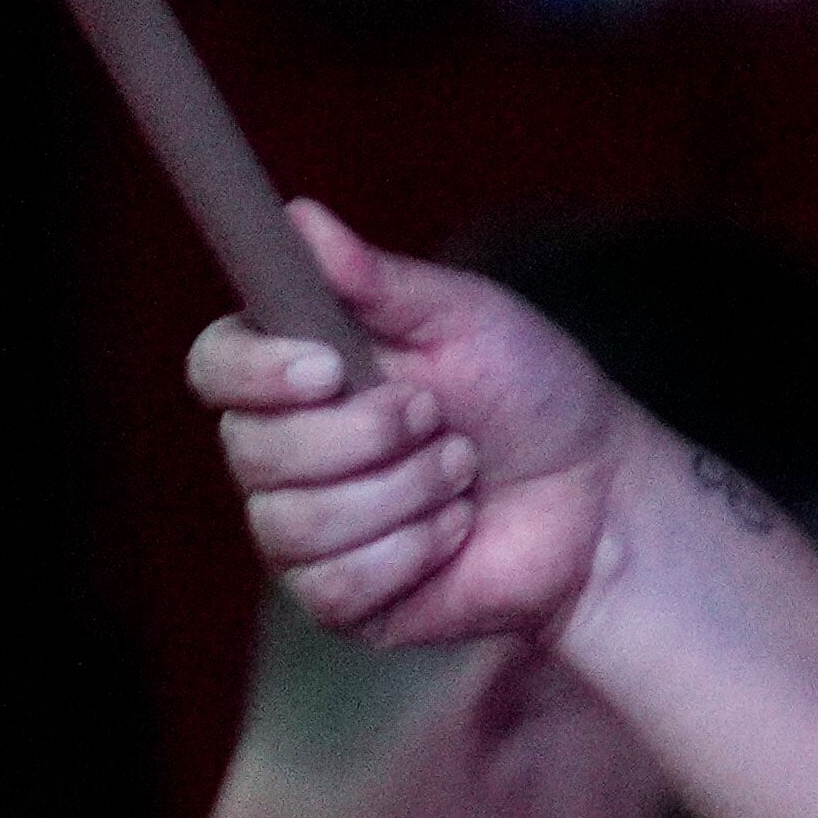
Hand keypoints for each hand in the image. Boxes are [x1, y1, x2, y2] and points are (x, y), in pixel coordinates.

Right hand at [188, 204, 661, 653]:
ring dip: (401, 494)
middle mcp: (281, 451)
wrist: (602, 497)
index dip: (258, 372)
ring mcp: (304, 531)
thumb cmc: (533, 396)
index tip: (329, 367)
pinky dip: (410, 552)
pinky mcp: (341, 599)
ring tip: (460, 473)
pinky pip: (333, 585)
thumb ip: (380, 279)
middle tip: (439, 419)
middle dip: (366, 436)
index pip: (214, 367)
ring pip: (294, 522)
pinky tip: (454, 533)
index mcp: (295, 373)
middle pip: (252, 451)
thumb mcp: (468, 319)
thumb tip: (300, 217)